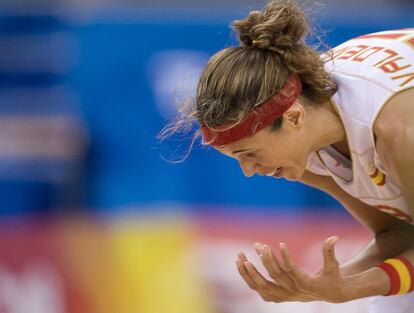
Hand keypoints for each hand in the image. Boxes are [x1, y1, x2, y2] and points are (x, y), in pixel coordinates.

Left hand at [235, 236, 349, 302]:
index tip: (281, 242)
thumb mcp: (333, 265)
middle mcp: (293, 293)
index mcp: (306, 285)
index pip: (293, 271)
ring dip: (249, 272)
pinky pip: (258, 289)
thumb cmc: (332, 277)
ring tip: (239, 257)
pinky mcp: (277, 297)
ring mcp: (284, 296)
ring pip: (262, 287)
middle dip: (265, 261)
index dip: (287, 257)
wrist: (330, 294)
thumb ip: (329, 252)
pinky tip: (241, 264)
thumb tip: (334, 237)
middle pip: (275, 277)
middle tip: (258, 245)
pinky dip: (248, 278)